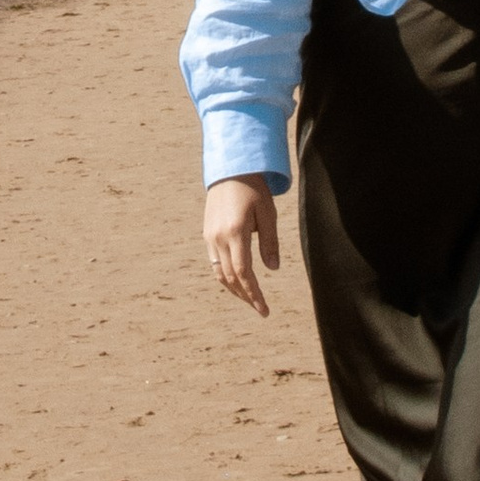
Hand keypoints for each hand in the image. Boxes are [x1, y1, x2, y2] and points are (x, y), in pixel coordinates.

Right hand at [204, 176, 280, 316]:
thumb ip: (270, 242)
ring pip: (219, 273)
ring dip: (234, 289)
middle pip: (230, 277)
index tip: (264, 309)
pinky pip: (214, 263)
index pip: (243, 272)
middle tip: (260, 309)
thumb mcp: (268, 213)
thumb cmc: (253, 189)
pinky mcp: (207, 234)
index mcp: (235, 232)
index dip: (254, 294)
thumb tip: (272, 269)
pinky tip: (236, 281)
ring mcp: (210, 237)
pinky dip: (225, 276)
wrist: (229, 170)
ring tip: (250, 299)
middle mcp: (219, 238)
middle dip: (246, 296)